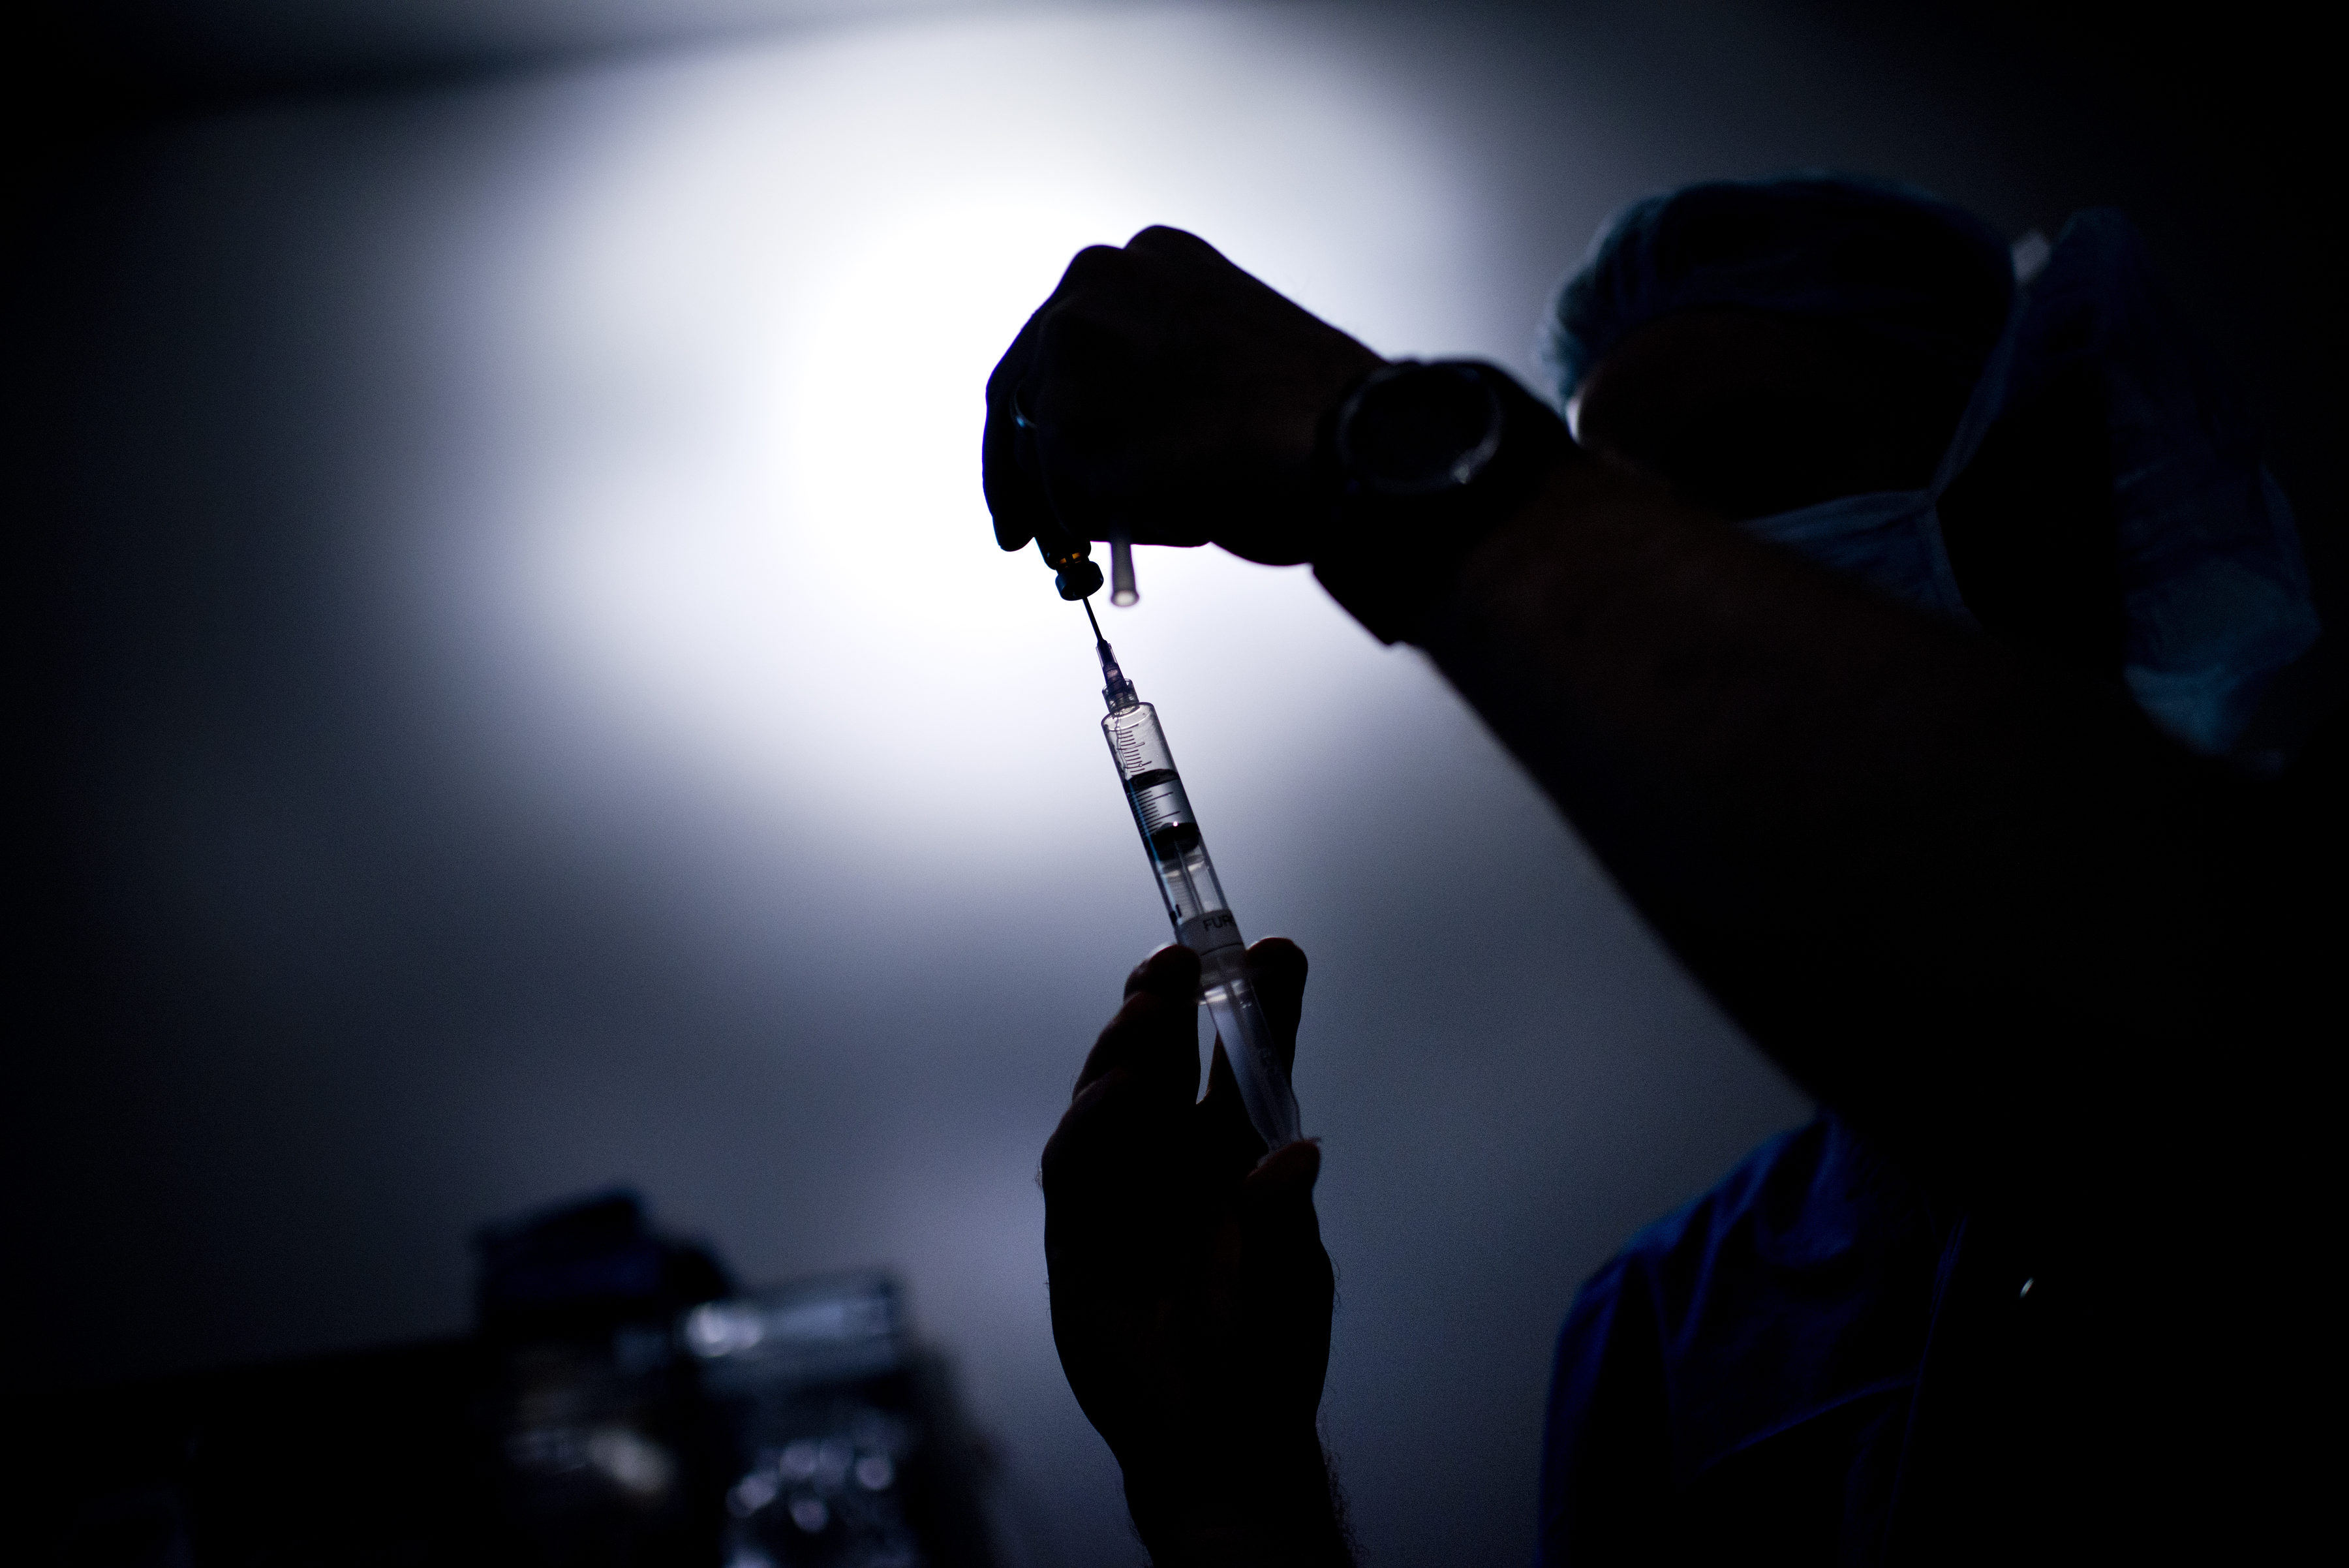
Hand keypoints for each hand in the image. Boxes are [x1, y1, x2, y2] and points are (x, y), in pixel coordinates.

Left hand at [984, 227, 1384, 566]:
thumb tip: (1092, 456)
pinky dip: (1110, 528)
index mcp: (1147, 259)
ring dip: (1087, 502)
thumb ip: (1154, 385)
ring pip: (1040, 452)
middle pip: (1019, 387)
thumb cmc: (1316, 423)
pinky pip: (1065, 500)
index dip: (1042, 407)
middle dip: (1017, 469)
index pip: (1060, 335)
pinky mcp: (1069, 418)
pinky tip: (1182, 515)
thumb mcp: (1222, 368)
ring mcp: (1076, 346)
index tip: (1035, 460)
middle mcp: (1097, 280)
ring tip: (1169, 514)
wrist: (1355, 444)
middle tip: (1018, 530)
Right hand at [1040, 940, 1347, 1565]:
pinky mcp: (1075, 1234)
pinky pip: (1075, 1167)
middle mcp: (1172, 1153)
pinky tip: (1120, 1094)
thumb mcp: (1292, 1276)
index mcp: (1234, 1147)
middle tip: (1183, 956)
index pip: (1243, 1058)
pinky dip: (1093, 1125)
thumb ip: (1285, 1217)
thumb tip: (1296, 1152)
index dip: (1255, 1002)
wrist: (1220, 1442)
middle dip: (1168, 1002)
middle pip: (1163, 1057)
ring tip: (1152, 1008)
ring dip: (1128, 1047)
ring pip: (1112, 1096)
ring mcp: (1120, 1188)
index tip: (1274, 950)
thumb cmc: (1266, 1347)